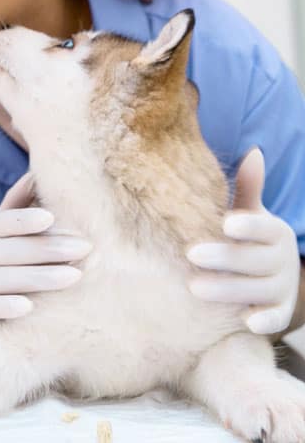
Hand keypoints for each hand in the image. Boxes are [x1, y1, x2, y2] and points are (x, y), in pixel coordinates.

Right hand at [0, 172, 92, 331]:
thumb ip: (17, 203)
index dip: (26, 219)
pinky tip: (31, 307)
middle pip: (14, 250)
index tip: (51, 217)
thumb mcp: (0, 230)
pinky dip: (9, 307)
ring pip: (8, 279)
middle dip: (51, 249)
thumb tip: (36, 172)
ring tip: (76, 276)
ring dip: (43, 278)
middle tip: (84, 248)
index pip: (5, 221)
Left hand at [185, 146, 300, 334]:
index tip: (226, 223)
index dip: (247, 226)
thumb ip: (248, 188)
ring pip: (258, 290)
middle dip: (223, 258)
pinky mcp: (279, 312)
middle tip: (191, 254)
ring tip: (193, 287)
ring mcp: (282, 288)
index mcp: (275, 232)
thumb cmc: (251, 238)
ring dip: (228, 290)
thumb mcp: (250, 212)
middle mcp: (282, 260)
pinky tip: (243, 320)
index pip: (262, 228)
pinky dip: (264, 321)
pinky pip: (275, 319)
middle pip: (253, 260)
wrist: (276, 275)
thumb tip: (253, 152)